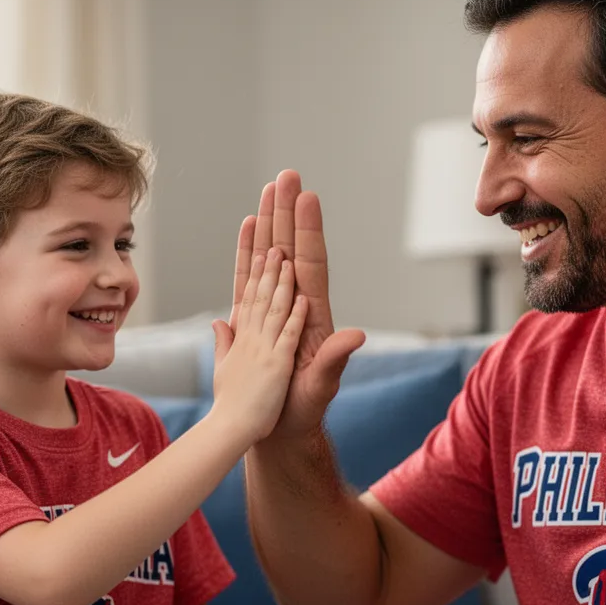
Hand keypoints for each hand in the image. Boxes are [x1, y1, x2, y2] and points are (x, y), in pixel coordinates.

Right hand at [218, 170, 364, 440]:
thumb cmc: (304, 410)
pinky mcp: (258, 318)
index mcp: (313, 316)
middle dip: (287, 212)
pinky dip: (250, 252)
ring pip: (272, 257)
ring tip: (267, 190)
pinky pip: (252, 277)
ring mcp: (277, 308)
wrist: (283, 429)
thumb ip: (334, 360)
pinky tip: (249, 230)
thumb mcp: (321, 385)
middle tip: (285, 175)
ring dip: (270, 224)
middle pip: (291, 249)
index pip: (310, 263)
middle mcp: (296, 305)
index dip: (308, 231)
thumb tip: (356, 336)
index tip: (306, 197)